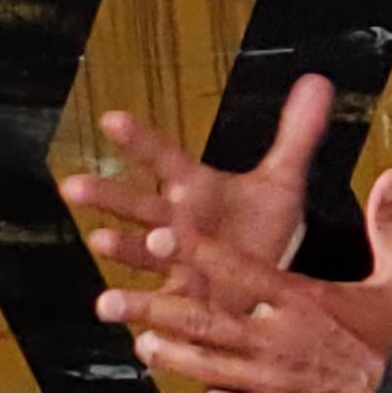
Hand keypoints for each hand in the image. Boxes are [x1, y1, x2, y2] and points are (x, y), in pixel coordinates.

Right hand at [62, 74, 332, 308]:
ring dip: (123, 247)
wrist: (267, 276)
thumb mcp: (283, 180)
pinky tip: (113, 310)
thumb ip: (297, 134)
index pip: (166, 159)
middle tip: (73, 184)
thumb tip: (318, 82)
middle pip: (140, 205)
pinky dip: (139, 309)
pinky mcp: (181, 303)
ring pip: (142, 253)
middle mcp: (176, 223)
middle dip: (108, 195)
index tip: (112, 119)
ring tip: (100, 239)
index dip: (141, 141)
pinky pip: (158, 304)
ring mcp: (174, 264)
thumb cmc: (262, 225)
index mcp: (196, 190)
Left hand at [96, 169, 391, 392]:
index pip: (240, 269)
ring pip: (210, 365)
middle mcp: (279, 339)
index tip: (160, 237)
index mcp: (304, 300)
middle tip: (110, 301)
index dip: (196, 252)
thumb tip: (390, 179)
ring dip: (171, 354)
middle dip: (152, 310)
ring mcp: (276, 381)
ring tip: (139, 345)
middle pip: (204, 321)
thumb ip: (388, 225)